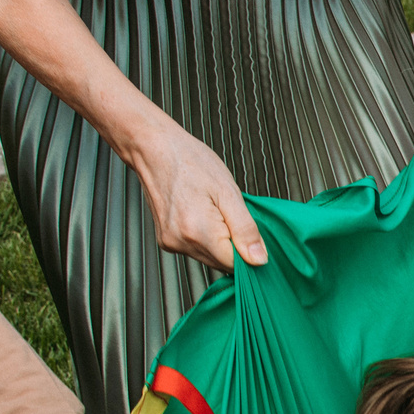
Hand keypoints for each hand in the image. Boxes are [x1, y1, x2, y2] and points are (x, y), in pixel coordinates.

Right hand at [124, 122, 265, 269]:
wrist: (154, 148)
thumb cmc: (190, 162)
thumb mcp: (229, 192)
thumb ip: (246, 230)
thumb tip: (259, 260)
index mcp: (198, 232)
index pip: (235, 265)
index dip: (249, 252)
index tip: (251, 233)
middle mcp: (180, 242)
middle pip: (222, 264)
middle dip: (235, 246)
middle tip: (231, 215)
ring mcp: (170, 243)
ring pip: (210, 257)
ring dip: (220, 242)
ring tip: (215, 211)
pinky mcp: (166, 240)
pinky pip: (196, 249)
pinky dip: (206, 238)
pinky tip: (202, 215)